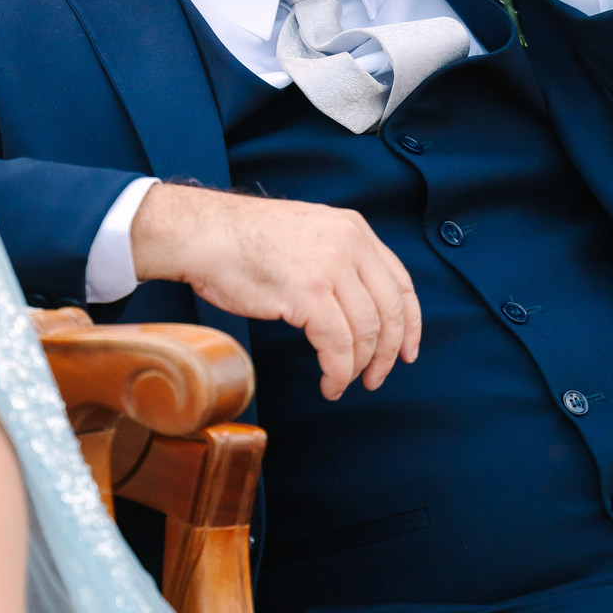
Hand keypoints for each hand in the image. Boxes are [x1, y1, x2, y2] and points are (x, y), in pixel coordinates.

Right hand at [132, 184, 420, 399]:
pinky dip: (338, 372)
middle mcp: (349, 244)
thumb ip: (339, 258)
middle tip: (376, 378)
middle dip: (388, 353)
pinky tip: (328, 382)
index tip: (408, 350)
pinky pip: (338, 346)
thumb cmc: (243, 240)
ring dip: (358, 367)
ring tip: (342, 382)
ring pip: (366, 333)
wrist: (203, 233)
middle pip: (390, 311)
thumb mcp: (308, 233)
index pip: (400, 282)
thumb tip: (358, 303)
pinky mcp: (308, 293)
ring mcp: (330, 267)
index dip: (409, 323)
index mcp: (354, 229)